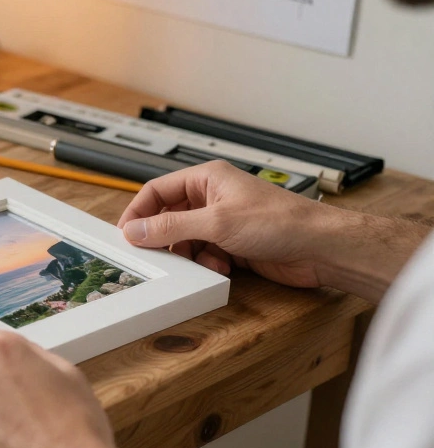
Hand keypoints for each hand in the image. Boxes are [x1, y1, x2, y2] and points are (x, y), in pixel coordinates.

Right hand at [117, 160, 328, 287]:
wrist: (321, 248)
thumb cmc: (282, 221)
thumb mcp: (216, 223)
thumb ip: (171, 227)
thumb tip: (136, 230)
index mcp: (207, 179)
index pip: (157, 191)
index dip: (138, 212)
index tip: (126, 233)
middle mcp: (213, 198)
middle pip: (169, 218)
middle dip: (164, 239)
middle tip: (155, 254)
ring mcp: (223, 223)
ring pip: (186, 240)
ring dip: (189, 255)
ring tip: (200, 261)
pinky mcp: (233, 245)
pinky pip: (204, 256)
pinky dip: (206, 265)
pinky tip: (221, 268)